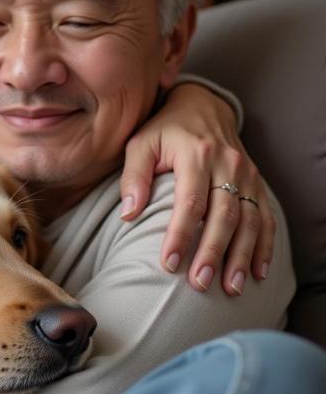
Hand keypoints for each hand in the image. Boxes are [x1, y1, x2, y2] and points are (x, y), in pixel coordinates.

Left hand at [120, 83, 274, 295]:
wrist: (202, 105)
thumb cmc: (163, 130)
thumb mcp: (140, 144)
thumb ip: (132, 177)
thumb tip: (127, 215)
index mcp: (196, 154)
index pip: (190, 202)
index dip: (180, 235)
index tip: (169, 264)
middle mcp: (227, 164)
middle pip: (223, 216)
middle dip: (212, 253)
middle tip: (199, 284)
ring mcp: (246, 174)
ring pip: (249, 221)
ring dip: (241, 256)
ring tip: (230, 287)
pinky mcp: (257, 183)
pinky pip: (266, 218)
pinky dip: (264, 246)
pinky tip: (257, 273)